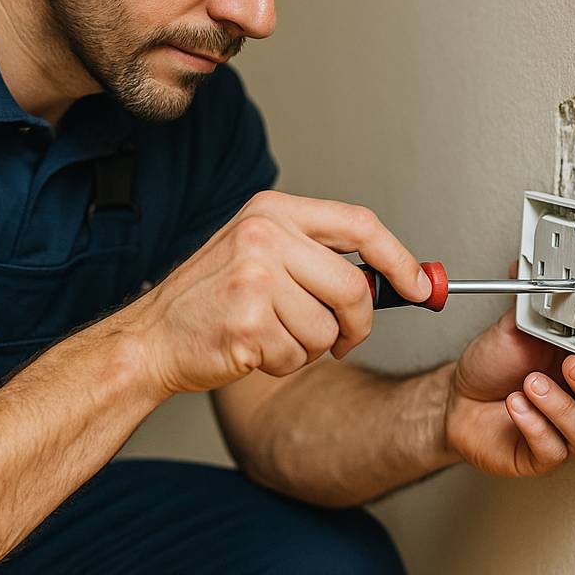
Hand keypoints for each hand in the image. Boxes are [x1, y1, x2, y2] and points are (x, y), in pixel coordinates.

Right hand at [123, 190, 429, 395]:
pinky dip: (282, 364)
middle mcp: (264, 234)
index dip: (400, 260)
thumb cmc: (212, 299)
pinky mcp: (247, 322)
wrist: (152, 337)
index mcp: (273, 210)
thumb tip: (402, 279)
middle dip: (358, 324)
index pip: (360, 225)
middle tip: (342, 338)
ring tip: (269, 334)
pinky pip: (298, 357)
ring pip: (329, 330)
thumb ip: (323, 258)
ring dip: (309, 347)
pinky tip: (251, 349)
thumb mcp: (262, 253)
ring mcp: (254, 277)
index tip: (421, 287)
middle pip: (355, 287)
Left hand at [443, 308, 574, 477]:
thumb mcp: (513, 329)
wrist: (456, 397)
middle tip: (569, 365)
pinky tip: (516, 405)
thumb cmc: (491, 366)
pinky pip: (552, 450)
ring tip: (530, 384)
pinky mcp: (540, 456)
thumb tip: (535, 270)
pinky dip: (535, 426)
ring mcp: (562, 433)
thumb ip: (533, 306)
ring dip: (561, 407)